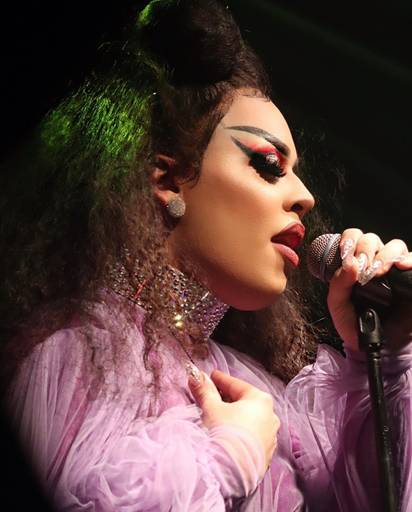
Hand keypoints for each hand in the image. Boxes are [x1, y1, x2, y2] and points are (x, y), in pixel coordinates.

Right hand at [187, 367, 278, 473]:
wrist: (230, 473)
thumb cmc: (223, 433)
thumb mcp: (210, 407)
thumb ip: (204, 389)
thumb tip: (195, 374)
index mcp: (261, 400)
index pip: (236, 385)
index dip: (221, 380)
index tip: (210, 376)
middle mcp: (271, 417)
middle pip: (244, 402)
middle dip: (227, 398)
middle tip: (211, 396)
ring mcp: (270, 437)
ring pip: (249, 420)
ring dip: (234, 416)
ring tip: (218, 417)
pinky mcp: (266, 455)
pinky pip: (251, 436)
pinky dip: (240, 432)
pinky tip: (227, 435)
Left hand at [327, 228, 411, 351]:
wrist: (373, 346)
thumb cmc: (354, 322)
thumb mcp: (338, 304)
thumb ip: (338, 283)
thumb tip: (350, 264)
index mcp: (355, 263)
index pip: (354, 237)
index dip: (349, 240)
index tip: (345, 254)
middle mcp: (375, 262)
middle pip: (372, 239)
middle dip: (365, 249)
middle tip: (362, 267)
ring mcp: (395, 270)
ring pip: (395, 245)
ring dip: (384, 255)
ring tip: (378, 272)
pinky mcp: (411, 280)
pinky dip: (409, 260)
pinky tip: (401, 266)